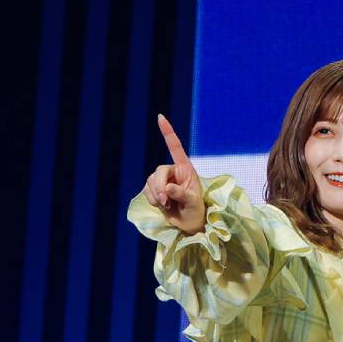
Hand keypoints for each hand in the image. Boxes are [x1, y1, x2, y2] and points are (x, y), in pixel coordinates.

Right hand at [143, 115, 206, 233]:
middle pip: (158, 171)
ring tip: (167, 205)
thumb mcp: (193, 203)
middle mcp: (174, 172)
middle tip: (165, 201)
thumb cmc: (196, 211)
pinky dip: (152, 199)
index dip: (167, 132)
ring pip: (150, 181)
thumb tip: (168, 188)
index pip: (175, 147)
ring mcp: (162, 180)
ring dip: (155, 195)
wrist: (189, 224)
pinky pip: (146, 190)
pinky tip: (162, 205)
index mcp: (186, 169)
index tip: (160, 117)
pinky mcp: (154, 190)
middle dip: (158, 186)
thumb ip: (182, 194)